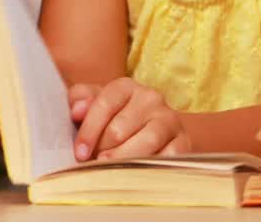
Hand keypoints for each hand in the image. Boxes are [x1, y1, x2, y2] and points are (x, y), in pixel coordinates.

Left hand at [70, 78, 190, 160]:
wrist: (152, 126)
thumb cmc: (114, 115)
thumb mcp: (93, 102)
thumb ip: (79, 100)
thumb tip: (77, 110)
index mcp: (125, 86)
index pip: (103, 106)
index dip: (88, 131)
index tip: (79, 153)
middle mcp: (150, 98)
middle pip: (119, 130)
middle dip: (102, 150)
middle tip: (92, 163)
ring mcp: (170, 119)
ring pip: (144, 144)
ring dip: (122, 160)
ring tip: (109, 169)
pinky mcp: (183, 141)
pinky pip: (166, 158)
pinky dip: (147, 168)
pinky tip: (133, 173)